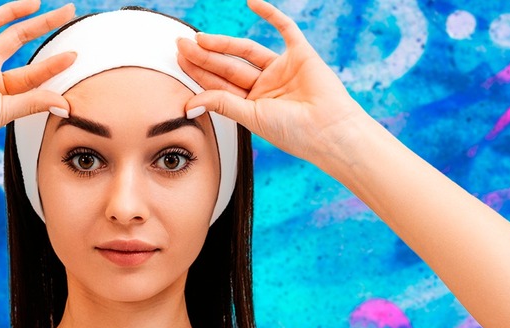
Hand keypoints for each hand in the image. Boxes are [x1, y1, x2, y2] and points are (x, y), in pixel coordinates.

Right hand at [0, 0, 75, 157]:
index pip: (33, 70)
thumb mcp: (7, 112)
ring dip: (14, 10)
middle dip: (43, 24)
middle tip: (67, 11)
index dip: (54, 64)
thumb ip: (35, 103)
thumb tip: (67, 106)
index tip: (74, 55)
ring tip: (37, 2)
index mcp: (1, 87)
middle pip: (19, 38)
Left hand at [177, 0, 364, 162]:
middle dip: (204, 56)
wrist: (330, 131)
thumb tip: (190, 103)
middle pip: (228, 67)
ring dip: (223, 43)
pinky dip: (270, 14)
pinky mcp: (302, 55)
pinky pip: (285, 29)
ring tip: (200, 38)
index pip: (220, 85)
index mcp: (253, 105)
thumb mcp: (252, 117)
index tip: (179, 60)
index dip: (199, 72)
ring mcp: (282, 70)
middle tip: (180, 44)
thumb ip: (222, 104)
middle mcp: (266, 86)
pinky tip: (251, 2)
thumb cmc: (295, 132)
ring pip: (247, 51)